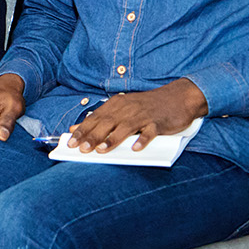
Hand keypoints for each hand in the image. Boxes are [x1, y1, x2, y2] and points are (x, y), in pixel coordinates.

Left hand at [68, 78, 208, 152]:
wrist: (178, 97)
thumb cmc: (147, 106)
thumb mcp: (122, 109)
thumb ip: (101, 118)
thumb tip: (77, 128)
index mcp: (117, 104)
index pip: (95, 118)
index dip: (82, 130)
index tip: (70, 142)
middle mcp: (127, 108)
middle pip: (107, 123)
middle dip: (93, 136)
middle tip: (81, 149)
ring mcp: (143, 115)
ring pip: (125, 127)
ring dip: (113, 139)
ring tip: (101, 151)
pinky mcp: (158, 122)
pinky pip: (150, 132)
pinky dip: (143, 140)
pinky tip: (136, 149)